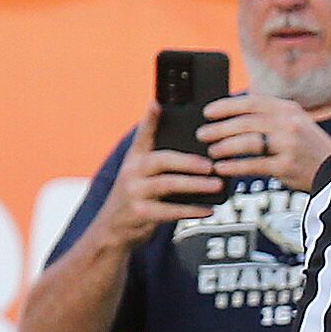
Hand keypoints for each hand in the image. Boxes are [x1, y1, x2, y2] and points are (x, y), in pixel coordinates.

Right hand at [94, 104, 223, 247]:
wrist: (113, 229)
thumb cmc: (139, 197)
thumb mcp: (144, 175)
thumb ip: (164, 162)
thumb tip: (205, 156)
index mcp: (135, 157)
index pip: (143, 134)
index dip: (150, 118)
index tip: (157, 102)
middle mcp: (132, 171)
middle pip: (162, 159)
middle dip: (189, 161)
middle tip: (211, 164)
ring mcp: (134, 192)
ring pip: (168, 184)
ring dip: (195, 185)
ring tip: (217, 185)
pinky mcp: (140, 213)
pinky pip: (170, 211)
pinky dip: (191, 210)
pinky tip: (209, 210)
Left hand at [199, 91, 330, 192]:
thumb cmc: (310, 150)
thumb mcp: (295, 124)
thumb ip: (269, 118)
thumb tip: (231, 118)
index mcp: (289, 109)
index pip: (251, 102)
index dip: (225, 107)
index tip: (208, 113)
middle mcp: (290, 124)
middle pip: (245, 123)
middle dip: (219, 129)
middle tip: (203, 135)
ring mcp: (289, 146)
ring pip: (247, 142)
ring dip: (224, 147)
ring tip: (212, 152)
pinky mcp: (287, 167)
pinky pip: (253, 165)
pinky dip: (233, 166)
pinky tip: (222, 168)